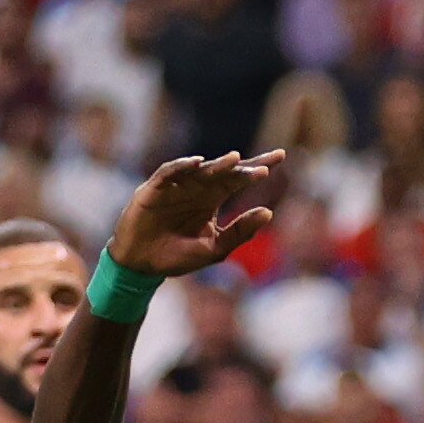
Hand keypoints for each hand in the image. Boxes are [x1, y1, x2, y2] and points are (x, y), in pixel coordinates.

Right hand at [110, 149, 286, 281]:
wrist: (142, 266)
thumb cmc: (178, 256)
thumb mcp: (215, 247)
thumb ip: (240, 231)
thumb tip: (269, 212)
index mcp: (212, 199)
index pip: (238, 178)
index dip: (257, 168)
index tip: (281, 157)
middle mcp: (196, 188)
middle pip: (223, 171)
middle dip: (242, 167)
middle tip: (264, 168)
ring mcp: (175, 186)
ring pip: (199, 170)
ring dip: (216, 165)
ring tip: (234, 160)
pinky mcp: (153, 189)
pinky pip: (168, 173)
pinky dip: (180, 167)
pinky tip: (196, 164)